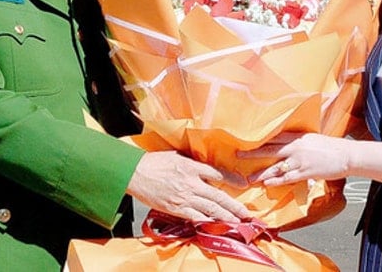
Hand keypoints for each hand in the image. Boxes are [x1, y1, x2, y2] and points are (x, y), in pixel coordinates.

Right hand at [126, 151, 250, 223]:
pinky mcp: (176, 208)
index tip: (241, 184)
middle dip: (235, 206)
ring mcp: (184, 197)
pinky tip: (216, 226)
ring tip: (238, 222)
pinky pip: (195, 217)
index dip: (230, 180)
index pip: (217, 174)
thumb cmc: (152, 162)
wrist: (134, 174)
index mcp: (191, 167)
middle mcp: (191, 183)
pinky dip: (207, 222)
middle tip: (247, 214)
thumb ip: (191, 162)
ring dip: (226, 217)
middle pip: (218, 196)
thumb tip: (203, 165)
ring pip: (210, 209)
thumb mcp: (175, 155)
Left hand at [240, 133, 353, 186]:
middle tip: (238, 155)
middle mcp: (295, 147)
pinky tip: (267, 184)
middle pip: (268, 149)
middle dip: (252, 153)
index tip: (244, 140)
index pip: (272, 137)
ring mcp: (299, 160)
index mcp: (296, 136)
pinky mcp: (305, 172)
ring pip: (275, 167)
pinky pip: (287, 178)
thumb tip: (285, 144)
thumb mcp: (311, 138)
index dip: (258, 139)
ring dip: (261, 173)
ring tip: (250, 178)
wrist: (346, 155)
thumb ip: (297, 141)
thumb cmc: (329, 147)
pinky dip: (276, 182)